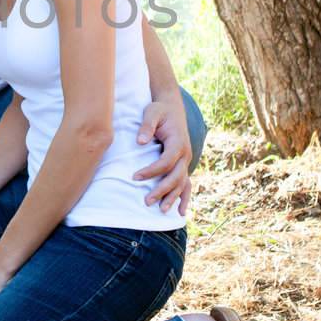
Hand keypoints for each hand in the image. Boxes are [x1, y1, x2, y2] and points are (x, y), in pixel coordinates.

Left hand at [134, 98, 193, 215]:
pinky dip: (184, 198)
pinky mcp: (183, 165)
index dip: (152, 171)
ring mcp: (186, 161)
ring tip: (161, 210)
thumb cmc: (159, 111)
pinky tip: (180, 212)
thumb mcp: (152, 112)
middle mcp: (185, 154)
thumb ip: (146, 125)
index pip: (166, 161)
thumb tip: (141, 142)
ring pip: (181, 183)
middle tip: (146, 202)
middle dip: (162, 190)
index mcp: (178, 142)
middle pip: (175, 176)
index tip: (135, 177)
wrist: (172, 108)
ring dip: (172, 197)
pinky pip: (186, 184)